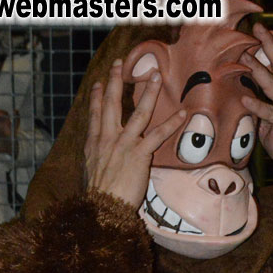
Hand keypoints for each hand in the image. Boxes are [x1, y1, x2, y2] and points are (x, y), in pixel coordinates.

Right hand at [84, 59, 185, 207]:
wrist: (102, 208)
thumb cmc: (97, 198)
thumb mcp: (90, 175)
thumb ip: (95, 162)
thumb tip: (97, 160)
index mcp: (94, 145)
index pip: (94, 115)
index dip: (96, 97)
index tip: (98, 83)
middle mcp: (108, 139)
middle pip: (111, 104)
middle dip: (115, 81)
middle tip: (118, 63)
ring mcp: (124, 144)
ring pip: (138, 112)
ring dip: (148, 92)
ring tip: (155, 75)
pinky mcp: (139, 154)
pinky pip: (158, 135)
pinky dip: (171, 124)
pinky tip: (182, 114)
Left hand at [239, 23, 272, 190]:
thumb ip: (262, 118)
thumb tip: (248, 111)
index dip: (269, 50)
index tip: (258, 34)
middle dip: (269, 45)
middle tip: (257, 26)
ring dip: (259, 70)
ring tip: (245, 57)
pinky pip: (272, 113)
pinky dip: (258, 106)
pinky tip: (245, 99)